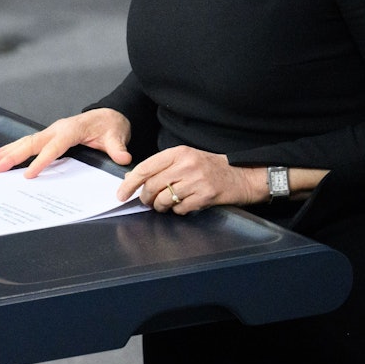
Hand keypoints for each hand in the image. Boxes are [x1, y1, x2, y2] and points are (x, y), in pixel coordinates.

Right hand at [0, 108, 132, 177]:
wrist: (109, 115)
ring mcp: (51, 131)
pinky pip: (28, 142)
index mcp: (71, 130)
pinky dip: (12, 148)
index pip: (54, 147)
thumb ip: (118, 148)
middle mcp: (57, 129)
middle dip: (13, 156)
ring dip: (7, 152)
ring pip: (25, 142)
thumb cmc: (111, 125)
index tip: (29, 175)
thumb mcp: (117, 135)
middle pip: (31, 143)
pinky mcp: (49, 135)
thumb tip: (123, 158)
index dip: (41, 161)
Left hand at [115, 145, 264, 213]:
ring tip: (165, 205)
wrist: (243, 175)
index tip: (121, 193)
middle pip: (152, 186)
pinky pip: (180, 208)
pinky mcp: (205, 195)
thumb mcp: (186, 158)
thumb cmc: (212, 167)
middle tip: (147, 202)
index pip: (145, 168)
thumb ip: (162, 166)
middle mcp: (186, 164)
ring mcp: (196, 180)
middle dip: (145, 198)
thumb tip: (134, 178)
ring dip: (160, 207)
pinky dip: (178, 210)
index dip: (129, 183)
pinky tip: (184, 205)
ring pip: (164, 199)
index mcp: (178, 153)